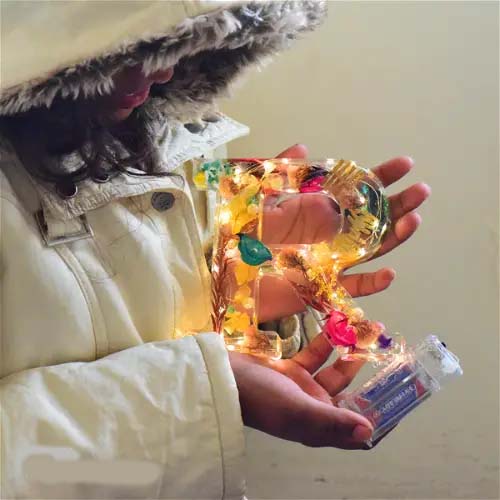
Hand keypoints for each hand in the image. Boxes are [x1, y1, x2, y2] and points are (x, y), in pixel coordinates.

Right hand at [229, 333, 380, 448]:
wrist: (223, 376)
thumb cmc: (261, 397)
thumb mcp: (298, 410)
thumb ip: (334, 421)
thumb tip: (370, 432)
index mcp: (319, 426)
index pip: (357, 432)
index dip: (380, 420)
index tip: (400, 398)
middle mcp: (314, 409)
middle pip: (352, 396)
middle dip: (372, 376)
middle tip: (390, 351)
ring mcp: (302, 387)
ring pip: (336, 371)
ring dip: (351, 351)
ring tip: (369, 326)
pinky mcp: (291, 369)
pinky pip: (315, 354)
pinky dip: (326, 341)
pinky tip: (337, 322)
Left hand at [257, 144, 429, 321]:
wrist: (227, 276)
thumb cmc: (240, 237)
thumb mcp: (257, 198)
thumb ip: (278, 172)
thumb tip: (302, 146)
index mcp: (318, 211)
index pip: (356, 191)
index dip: (380, 177)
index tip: (404, 164)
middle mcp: (330, 235)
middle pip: (373, 220)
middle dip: (399, 204)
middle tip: (421, 190)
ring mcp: (330, 261)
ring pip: (371, 250)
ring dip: (394, 236)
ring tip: (414, 219)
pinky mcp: (322, 287)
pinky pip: (352, 288)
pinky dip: (372, 283)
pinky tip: (389, 272)